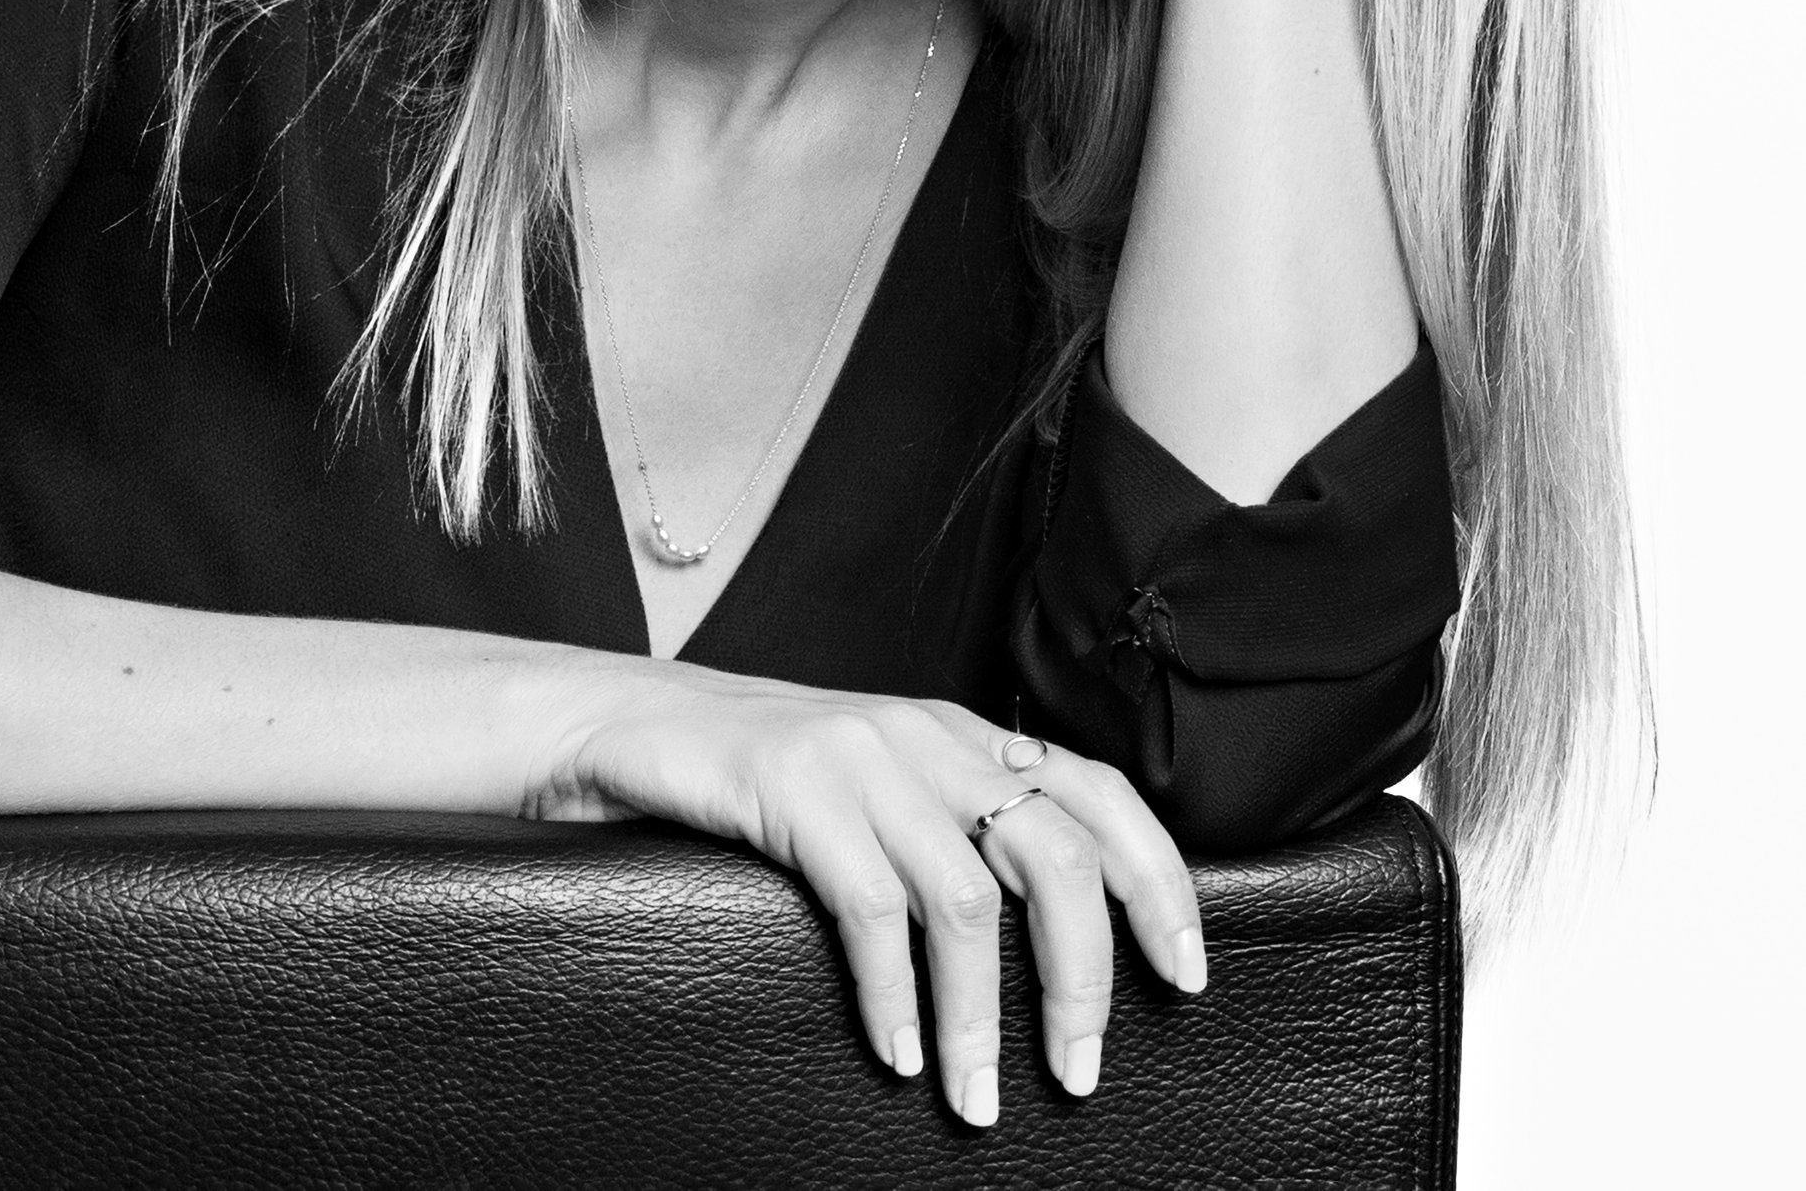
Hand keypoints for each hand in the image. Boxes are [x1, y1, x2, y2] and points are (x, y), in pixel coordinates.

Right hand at [528, 660, 1204, 1127]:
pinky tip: (894, 1052)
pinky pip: (870, 907)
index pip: (1099, 793)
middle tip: (1078, 1070)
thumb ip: (951, 826)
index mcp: (961, 735)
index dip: (1157, 882)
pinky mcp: (793, 785)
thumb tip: (1052, 935)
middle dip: (1084, 975)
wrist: (630, 719)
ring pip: (966, 899)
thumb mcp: (878, 785)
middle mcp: (925, 735)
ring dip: (982, 1018)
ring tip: (978, 1096)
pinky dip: (894, 995)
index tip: (1185, 975)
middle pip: (1055, 853)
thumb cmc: (759, 777)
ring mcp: (859, 755)